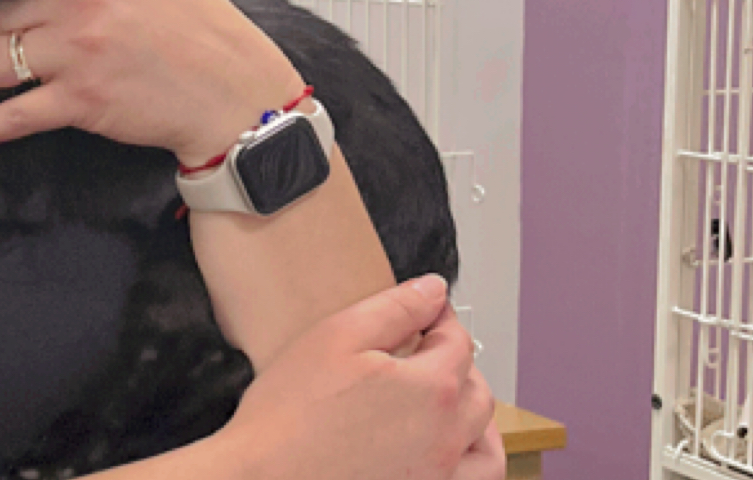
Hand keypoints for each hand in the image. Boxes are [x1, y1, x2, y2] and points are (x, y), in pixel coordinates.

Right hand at [214, 276, 502, 479]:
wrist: (266, 476)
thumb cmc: (291, 414)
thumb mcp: (337, 336)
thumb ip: (395, 308)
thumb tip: (434, 290)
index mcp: (432, 389)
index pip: (457, 341)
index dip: (440, 317)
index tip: (425, 311)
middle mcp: (447, 439)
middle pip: (476, 391)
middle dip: (457, 362)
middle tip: (424, 351)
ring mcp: (439, 477)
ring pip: (487, 448)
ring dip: (475, 418)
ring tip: (448, 404)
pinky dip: (470, 463)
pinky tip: (445, 451)